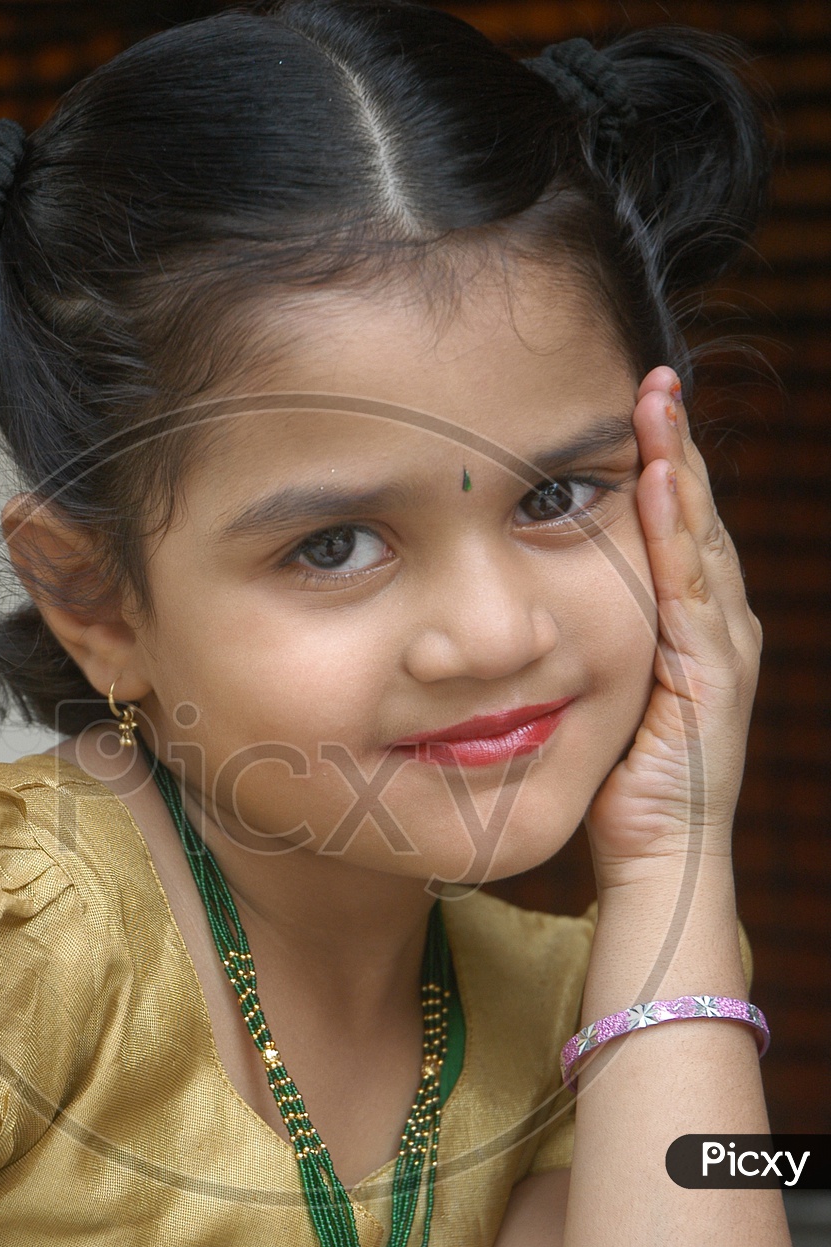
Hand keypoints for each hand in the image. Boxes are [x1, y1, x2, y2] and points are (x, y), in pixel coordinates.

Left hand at [585, 366, 761, 886]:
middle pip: (696, 518)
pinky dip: (676, 534)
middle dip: (677, 446)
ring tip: (659, 406)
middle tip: (654, 380)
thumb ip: (590, 645)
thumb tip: (534, 606)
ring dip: (679, 469)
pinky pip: (692, 589)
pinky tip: (658, 486)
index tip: (638, 406)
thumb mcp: (603, 696)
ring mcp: (723, 647)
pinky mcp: (713, 675)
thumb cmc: (624, 783)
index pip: (676, 530)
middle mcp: (719, 626)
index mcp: (693, 627)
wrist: (661, 854)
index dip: (662, 466)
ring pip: (700, 539)